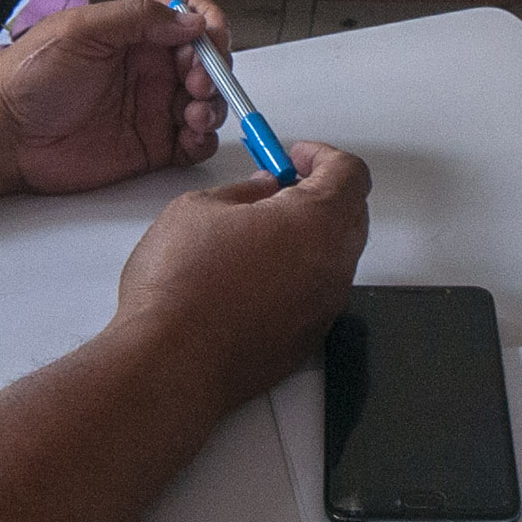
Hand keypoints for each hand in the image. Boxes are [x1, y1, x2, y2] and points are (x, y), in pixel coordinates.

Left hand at [0, 0, 228, 195]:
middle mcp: (151, 68)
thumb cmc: (31, 76)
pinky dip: (205, 141)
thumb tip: (192, 20)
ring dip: (215, 106)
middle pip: (209, 62)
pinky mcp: (152, 148)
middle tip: (198, 83)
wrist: (2, 134)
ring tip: (194, 116)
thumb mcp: (81, 32)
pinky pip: (195, 144)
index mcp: (136, 34)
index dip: (210, 26)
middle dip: (216, 70)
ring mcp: (154, 108)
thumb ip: (137, 19)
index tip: (211, 41)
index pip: (191, 19)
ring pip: (209, 103)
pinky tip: (191, 138)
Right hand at [109, 143, 374, 411]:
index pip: (350, 174)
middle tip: (277, 188)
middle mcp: (332, 267)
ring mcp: (324, 309)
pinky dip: (296, 276)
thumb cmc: (179, 286)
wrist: (169, 364)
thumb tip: (262, 190)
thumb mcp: (199, 208)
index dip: (324, 157)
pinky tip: (252, 278)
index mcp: (315, 222)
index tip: (294, 156)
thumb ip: (244, 191)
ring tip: (256, 234)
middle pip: (351, 215)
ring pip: (333, 258)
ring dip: (308, 238)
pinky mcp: (307, 341)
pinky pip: (315, 295)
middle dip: (320, 194)